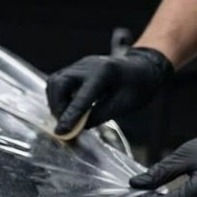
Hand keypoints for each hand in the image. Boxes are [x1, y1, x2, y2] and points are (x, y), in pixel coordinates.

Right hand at [46, 47, 172, 134]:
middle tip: (64, 124)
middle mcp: (88, 65)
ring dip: (55, 102)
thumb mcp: (123, 105)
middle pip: (60, 83)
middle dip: (57, 106)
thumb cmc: (137, 88)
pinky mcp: (75, 68)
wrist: (141, 68)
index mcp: (105, 72)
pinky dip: (57, 96)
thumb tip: (76, 128)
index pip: (81, 97)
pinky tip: (66, 107)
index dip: (70, 116)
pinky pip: (57, 81)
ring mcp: (79, 65)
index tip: (61, 132)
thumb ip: (99, 115)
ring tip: (64, 117)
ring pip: (55, 82)